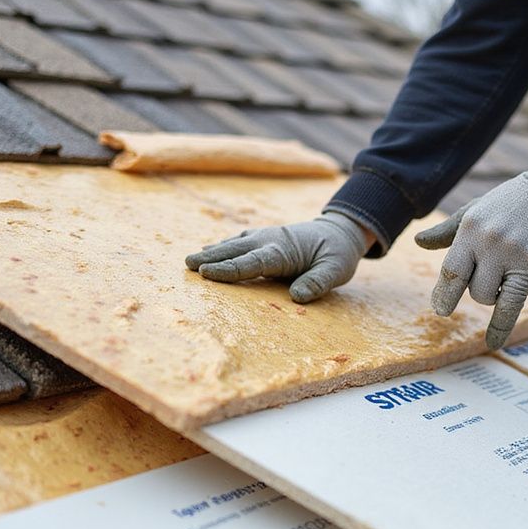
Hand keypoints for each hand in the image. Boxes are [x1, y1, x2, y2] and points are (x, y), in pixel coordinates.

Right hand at [185, 210, 372, 302]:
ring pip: (234, 244)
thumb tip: (297, 297)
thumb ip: (318, 283)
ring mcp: (266, 236)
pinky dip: (224, 246)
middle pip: (235, 250)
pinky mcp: (265, 238)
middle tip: (187, 265)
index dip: (228, 269)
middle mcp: (270, 241)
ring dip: (213, 252)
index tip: (207, 274)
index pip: (251, 262)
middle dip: (211, 258)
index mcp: (283, 251)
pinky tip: (211, 251)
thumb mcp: (336, 271)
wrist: (340, 231)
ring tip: (190, 260)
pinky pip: (240, 242)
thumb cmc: (338, 254)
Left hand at [415, 148, 527, 348]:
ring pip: (487, 296)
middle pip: (466, 287)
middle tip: (445, 310)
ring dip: (492, 295)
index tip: (439, 306)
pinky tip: (493, 343)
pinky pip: (511, 306)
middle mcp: (488, 242)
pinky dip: (500, 327)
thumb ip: (448, 230)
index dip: (443, 292)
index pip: (450, 269)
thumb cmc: (514, 201)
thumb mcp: (476, 210)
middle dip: (462, 295)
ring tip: (504, 278)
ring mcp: (511, 254)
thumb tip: (419, 241)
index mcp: (471, 228)